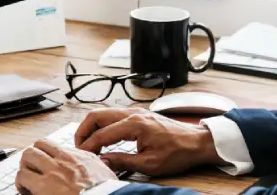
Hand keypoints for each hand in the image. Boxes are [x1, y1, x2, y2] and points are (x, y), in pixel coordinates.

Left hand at [15, 138, 117, 194]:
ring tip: (27, 181)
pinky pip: (22, 176)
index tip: (45, 163)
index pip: (54, 145)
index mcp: (80, 157)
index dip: (46, 154)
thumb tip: (102, 163)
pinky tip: (26, 192)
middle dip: (32, 157)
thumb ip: (97, 165)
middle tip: (32, 170)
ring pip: (27, 156)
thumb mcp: (106, 173)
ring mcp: (53, 171)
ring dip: (24, 168)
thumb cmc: (106, 193)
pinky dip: (20, 184)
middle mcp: (64, 160)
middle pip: (38, 145)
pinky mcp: (43, 186)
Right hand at [75, 107, 225, 176]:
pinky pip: (113, 116)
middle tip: (79, 148)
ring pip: (103, 113)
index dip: (88, 146)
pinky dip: (102, 126)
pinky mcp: (138, 115)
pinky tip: (102, 139)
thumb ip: (123, 162)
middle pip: (96, 116)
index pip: (102, 134)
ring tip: (88, 145)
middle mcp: (132, 113)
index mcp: (134, 124)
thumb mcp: (150, 164)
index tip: (81, 156)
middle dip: (83, 131)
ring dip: (92, 127)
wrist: (197, 142)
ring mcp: (135, 112)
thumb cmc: (178, 152)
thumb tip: (103, 162)